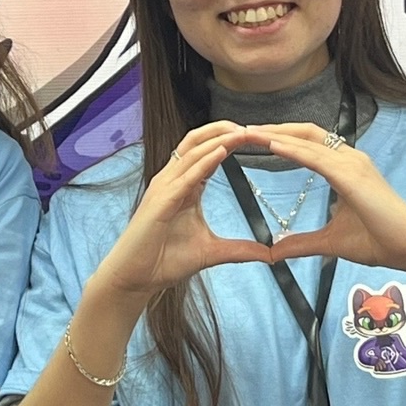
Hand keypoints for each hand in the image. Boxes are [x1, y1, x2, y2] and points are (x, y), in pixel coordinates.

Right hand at [85, 122, 279, 305]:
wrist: (135, 278)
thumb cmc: (164, 261)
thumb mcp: (211, 252)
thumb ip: (239, 249)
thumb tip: (269, 254)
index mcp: (184, 187)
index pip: (206, 152)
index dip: (228, 140)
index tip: (255, 136)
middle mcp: (171, 181)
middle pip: (196, 142)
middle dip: (223, 130)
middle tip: (252, 126)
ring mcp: (164, 189)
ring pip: (191, 152)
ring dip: (218, 140)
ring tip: (242, 132)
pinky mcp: (160, 202)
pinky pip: (185, 176)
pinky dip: (204, 162)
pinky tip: (222, 152)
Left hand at [238, 124, 405, 276]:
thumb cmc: (378, 241)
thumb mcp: (330, 242)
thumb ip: (301, 244)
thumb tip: (275, 251)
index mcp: (345, 168)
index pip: (307, 144)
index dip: (280, 137)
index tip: (253, 138)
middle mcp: (349, 158)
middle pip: (305, 132)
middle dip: (273, 128)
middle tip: (242, 130)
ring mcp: (353, 163)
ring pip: (308, 139)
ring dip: (276, 134)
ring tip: (248, 132)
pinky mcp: (353, 175)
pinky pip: (317, 157)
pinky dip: (292, 149)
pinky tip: (271, 146)